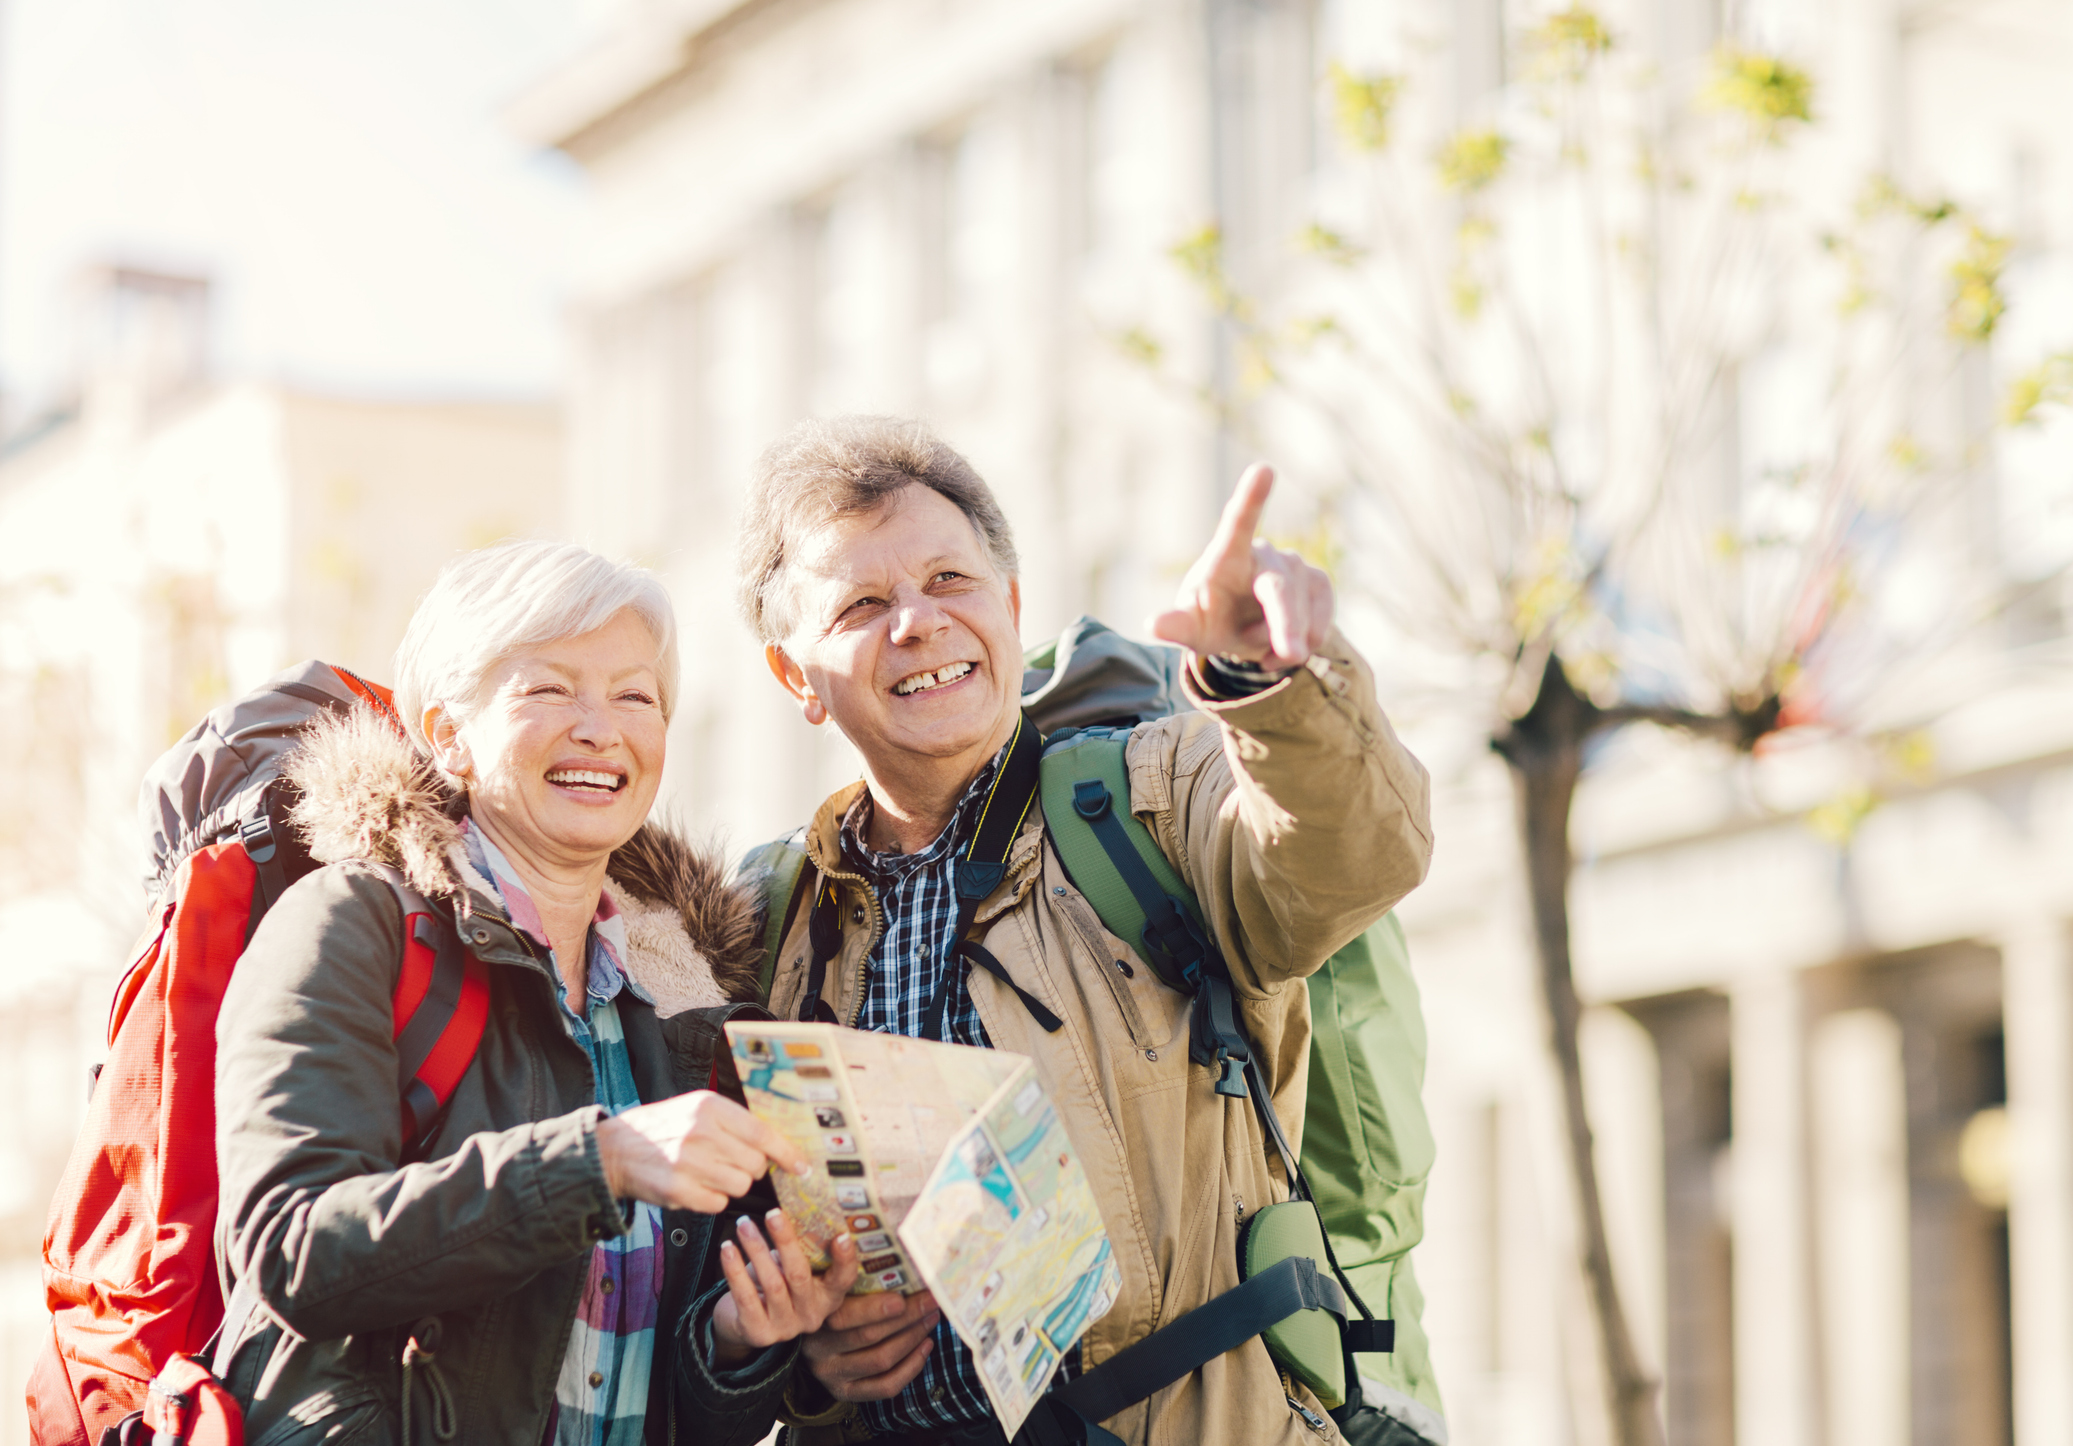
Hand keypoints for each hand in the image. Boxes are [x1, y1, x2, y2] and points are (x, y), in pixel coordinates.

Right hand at [595, 1090, 809, 1213]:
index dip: (787, 1153)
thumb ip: (734, 1122)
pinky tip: (693, 1185)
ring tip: (708, 1173)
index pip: (762, 1132)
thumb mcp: (696, 1109)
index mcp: (710, 1107)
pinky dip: (711, 1199)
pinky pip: (717, 1203)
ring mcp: (688, 1162)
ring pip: (739, 1186)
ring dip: (730, 1185)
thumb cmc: (663, 1129)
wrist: (614, 1150)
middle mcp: (701, 1132)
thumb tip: (776, 1143)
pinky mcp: (677, 1190)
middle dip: (750, 1169)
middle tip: (729, 1163)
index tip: (802, 1167)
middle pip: (755, 1164)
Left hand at [711, 1210, 859, 1365]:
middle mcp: (812, 1315)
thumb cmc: (775, 1284)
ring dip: (756, 1249)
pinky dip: (734, 1269)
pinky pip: (745, 1296)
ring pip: (772, 1283)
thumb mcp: (794, 1270)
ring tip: (744, 1225)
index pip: (844, 1279)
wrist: (745, 1324)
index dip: (845, 1259)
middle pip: (800, 1275)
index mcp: (828, 1297)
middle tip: (773, 1214)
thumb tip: (793, 1209)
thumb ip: (802, 1251)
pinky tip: (728, 1248)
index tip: (842, 1235)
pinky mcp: (758, 1333)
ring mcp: (786, 1327)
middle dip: (786, 1241)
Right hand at [800, 1287, 941, 1401]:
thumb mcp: (838, 1291)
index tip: (903, 1297)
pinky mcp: (845, 1392)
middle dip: (907, 1316)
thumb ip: (859, 1282)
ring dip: (913, 1337)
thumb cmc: (838, 1306)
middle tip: (931, 1300)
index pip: (845, 1315)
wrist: (818, 1345)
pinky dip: (912, 1366)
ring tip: (930, 1318)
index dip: (875, 1308)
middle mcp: (818, 1349)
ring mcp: (831, 1374)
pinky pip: (885, 1385)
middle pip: (869, 1335)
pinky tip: (925, 1345)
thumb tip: (906, 1268)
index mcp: (817, 1317)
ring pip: (881, 1359)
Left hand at [1149, 463, 1333, 671]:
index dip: (1250, 498)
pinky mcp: (1319, 582)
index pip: (1237, 524)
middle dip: (1287, 622)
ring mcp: (1296, 566)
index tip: (1263, 470)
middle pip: (1280, 588)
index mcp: (1226, 556)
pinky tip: (1284, 649)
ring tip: (1258, 649)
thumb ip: (1176, 626)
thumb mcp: (1191, 627)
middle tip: (1292, 654)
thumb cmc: (1210, 619)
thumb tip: (1153, 625)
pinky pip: (1321, 621)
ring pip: (1302, 612)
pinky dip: (1304, 643)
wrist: (1241, 624)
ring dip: (1282, 643)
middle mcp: (1264, 555)